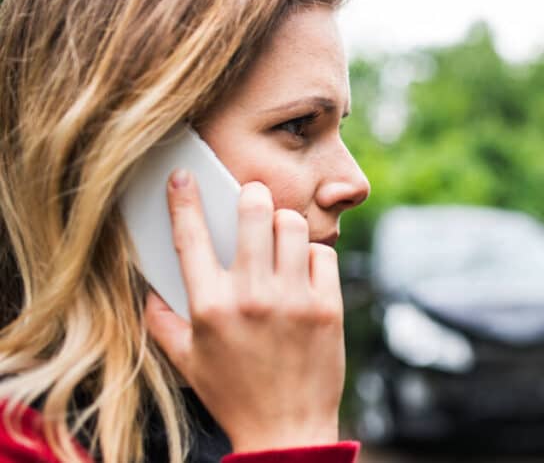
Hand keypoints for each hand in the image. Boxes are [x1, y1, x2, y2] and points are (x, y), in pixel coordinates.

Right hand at [144, 169, 344, 452]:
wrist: (287, 431)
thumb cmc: (233, 395)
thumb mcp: (186, 361)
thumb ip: (163, 320)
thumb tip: (150, 286)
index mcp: (210, 306)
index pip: (191, 237)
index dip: (184, 200)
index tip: (183, 176)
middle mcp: (252, 296)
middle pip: (254, 213)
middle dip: (252, 194)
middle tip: (253, 196)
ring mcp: (294, 300)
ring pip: (293, 226)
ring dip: (285, 222)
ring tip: (280, 234)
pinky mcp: (328, 307)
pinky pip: (323, 255)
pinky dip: (313, 255)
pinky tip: (304, 269)